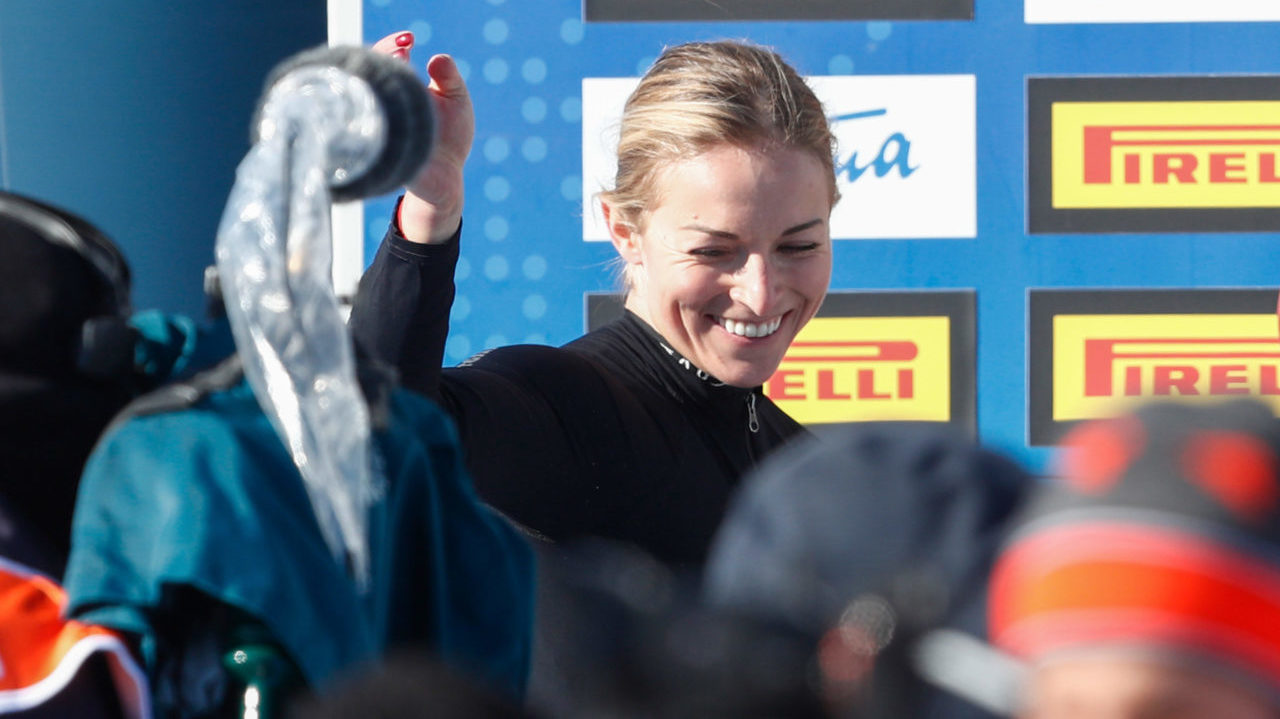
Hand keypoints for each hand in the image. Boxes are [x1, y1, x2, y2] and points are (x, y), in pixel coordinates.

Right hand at [372, 31, 473, 243]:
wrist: (446, 181)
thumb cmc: (449, 138)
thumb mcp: (456, 101)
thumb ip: (449, 78)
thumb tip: (437, 59)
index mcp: (397, 91)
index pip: (381, 61)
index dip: (390, 47)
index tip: (409, 41)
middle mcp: (383, 108)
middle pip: (368, 75)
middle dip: (383, 59)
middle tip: (403, 49)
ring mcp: (379, 130)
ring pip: (367, 100)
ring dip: (384, 84)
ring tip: (402, 69)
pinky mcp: (383, 154)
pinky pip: (375, 135)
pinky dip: (386, 118)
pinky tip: (401, 106)